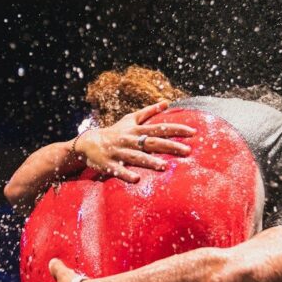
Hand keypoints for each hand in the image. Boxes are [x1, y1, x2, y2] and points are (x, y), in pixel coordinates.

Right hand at [76, 101, 194, 182]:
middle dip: (170, 146)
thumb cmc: (114, 132)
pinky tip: (137, 179)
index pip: (160, 128)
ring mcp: (119, 152)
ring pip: (136, 157)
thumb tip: (166, 102)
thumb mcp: (130, 119)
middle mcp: (130, 140)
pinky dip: (127, 174)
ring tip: (164, 166)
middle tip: (188, 151)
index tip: (193, 132)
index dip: (176, 129)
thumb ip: (149, 112)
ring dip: (150, 161)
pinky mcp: (110, 164)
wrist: (88, 143)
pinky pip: (119, 170)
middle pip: (152, 143)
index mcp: (136, 130)